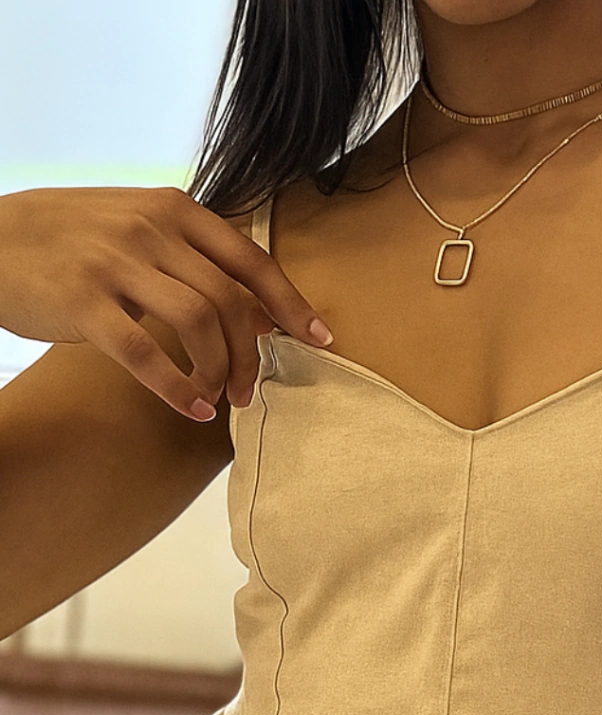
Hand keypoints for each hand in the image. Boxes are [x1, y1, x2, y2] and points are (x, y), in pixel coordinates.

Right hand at [0, 185, 333, 419]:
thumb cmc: (72, 240)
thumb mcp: (138, 227)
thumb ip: (193, 260)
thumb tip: (256, 312)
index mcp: (173, 209)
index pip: (251, 260)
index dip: (291, 304)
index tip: (319, 339)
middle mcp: (150, 229)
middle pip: (231, 301)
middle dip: (252, 356)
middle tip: (250, 391)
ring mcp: (115, 262)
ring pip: (199, 324)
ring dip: (219, 372)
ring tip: (218, 399)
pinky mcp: (82, 300)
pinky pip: (145, 353)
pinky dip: (177, 388)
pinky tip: (192, 408)